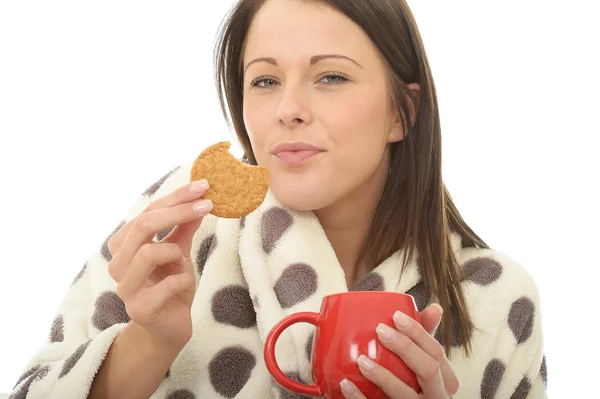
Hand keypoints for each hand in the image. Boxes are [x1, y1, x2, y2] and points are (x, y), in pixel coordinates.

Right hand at [106, 178, 212, 348]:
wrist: (169, 329)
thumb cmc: (170, 286)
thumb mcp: (179, 252)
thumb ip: (183, 228)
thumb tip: (198, 198)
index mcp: (124, 245)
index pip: (147, 212)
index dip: (175, 197)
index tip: (202, 186)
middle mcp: (118, 263)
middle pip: (143, 226)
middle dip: (178, 212)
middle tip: (207, 205)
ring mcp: (126, 287)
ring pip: (148, 252)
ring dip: (175, 252)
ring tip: (183, 262)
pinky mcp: (140, 308)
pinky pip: (166, 284)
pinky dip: (182, 279)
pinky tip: (183, 284)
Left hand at [340, 304, 458, 398]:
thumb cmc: (415, 386)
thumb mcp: (424, 364)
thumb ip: (425, 339)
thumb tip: (435, 308)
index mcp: (445, 380)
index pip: (437, 352)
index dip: (418, 333)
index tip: (396, 316)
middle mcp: (436, 397)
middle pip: (429, 370)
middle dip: (405, 348)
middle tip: (380, 330)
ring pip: (406, 395)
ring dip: (383, 376)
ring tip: (361, 360)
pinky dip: (360, 398)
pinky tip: (346, 384)